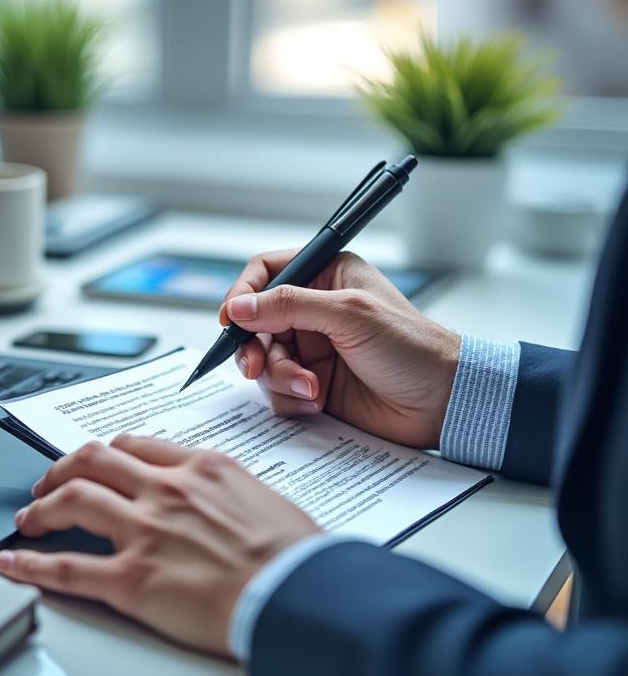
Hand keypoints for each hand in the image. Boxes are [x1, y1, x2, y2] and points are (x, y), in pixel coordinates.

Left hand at [0, 435, 320, 656]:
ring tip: (26, 518)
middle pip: (93, 461)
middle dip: (61, 469)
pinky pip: (67, 566)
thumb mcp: (263, 498)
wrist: (301, 593)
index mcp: (200, 467)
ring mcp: (144, 531)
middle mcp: (165, 489)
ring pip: (71, 500)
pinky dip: (31, 563)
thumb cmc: (296, 555)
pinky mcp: (132, 579)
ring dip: (39, 508)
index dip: (104, 454)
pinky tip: (13, 563)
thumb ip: (227, 490)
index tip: (94, 463)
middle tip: (48, 484)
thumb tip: (217, 499)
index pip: (135, 446)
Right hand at [220, 251, 460, 448]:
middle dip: (254, 349)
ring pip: (264, 361)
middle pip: (256, 323)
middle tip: (256, 367)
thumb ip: (289, 305)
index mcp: (327, 276)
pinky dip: (291, 398)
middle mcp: (315, 310)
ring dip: (280, 378)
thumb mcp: (348, 314)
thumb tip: (239, 307)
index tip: (231, 320)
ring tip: (311, 389)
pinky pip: (278, 391)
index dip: (242, 294)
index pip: (266, 273)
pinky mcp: (314, 384)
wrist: (444, 402)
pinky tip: (317, 402)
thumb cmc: (412, 347)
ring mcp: (313, 349)